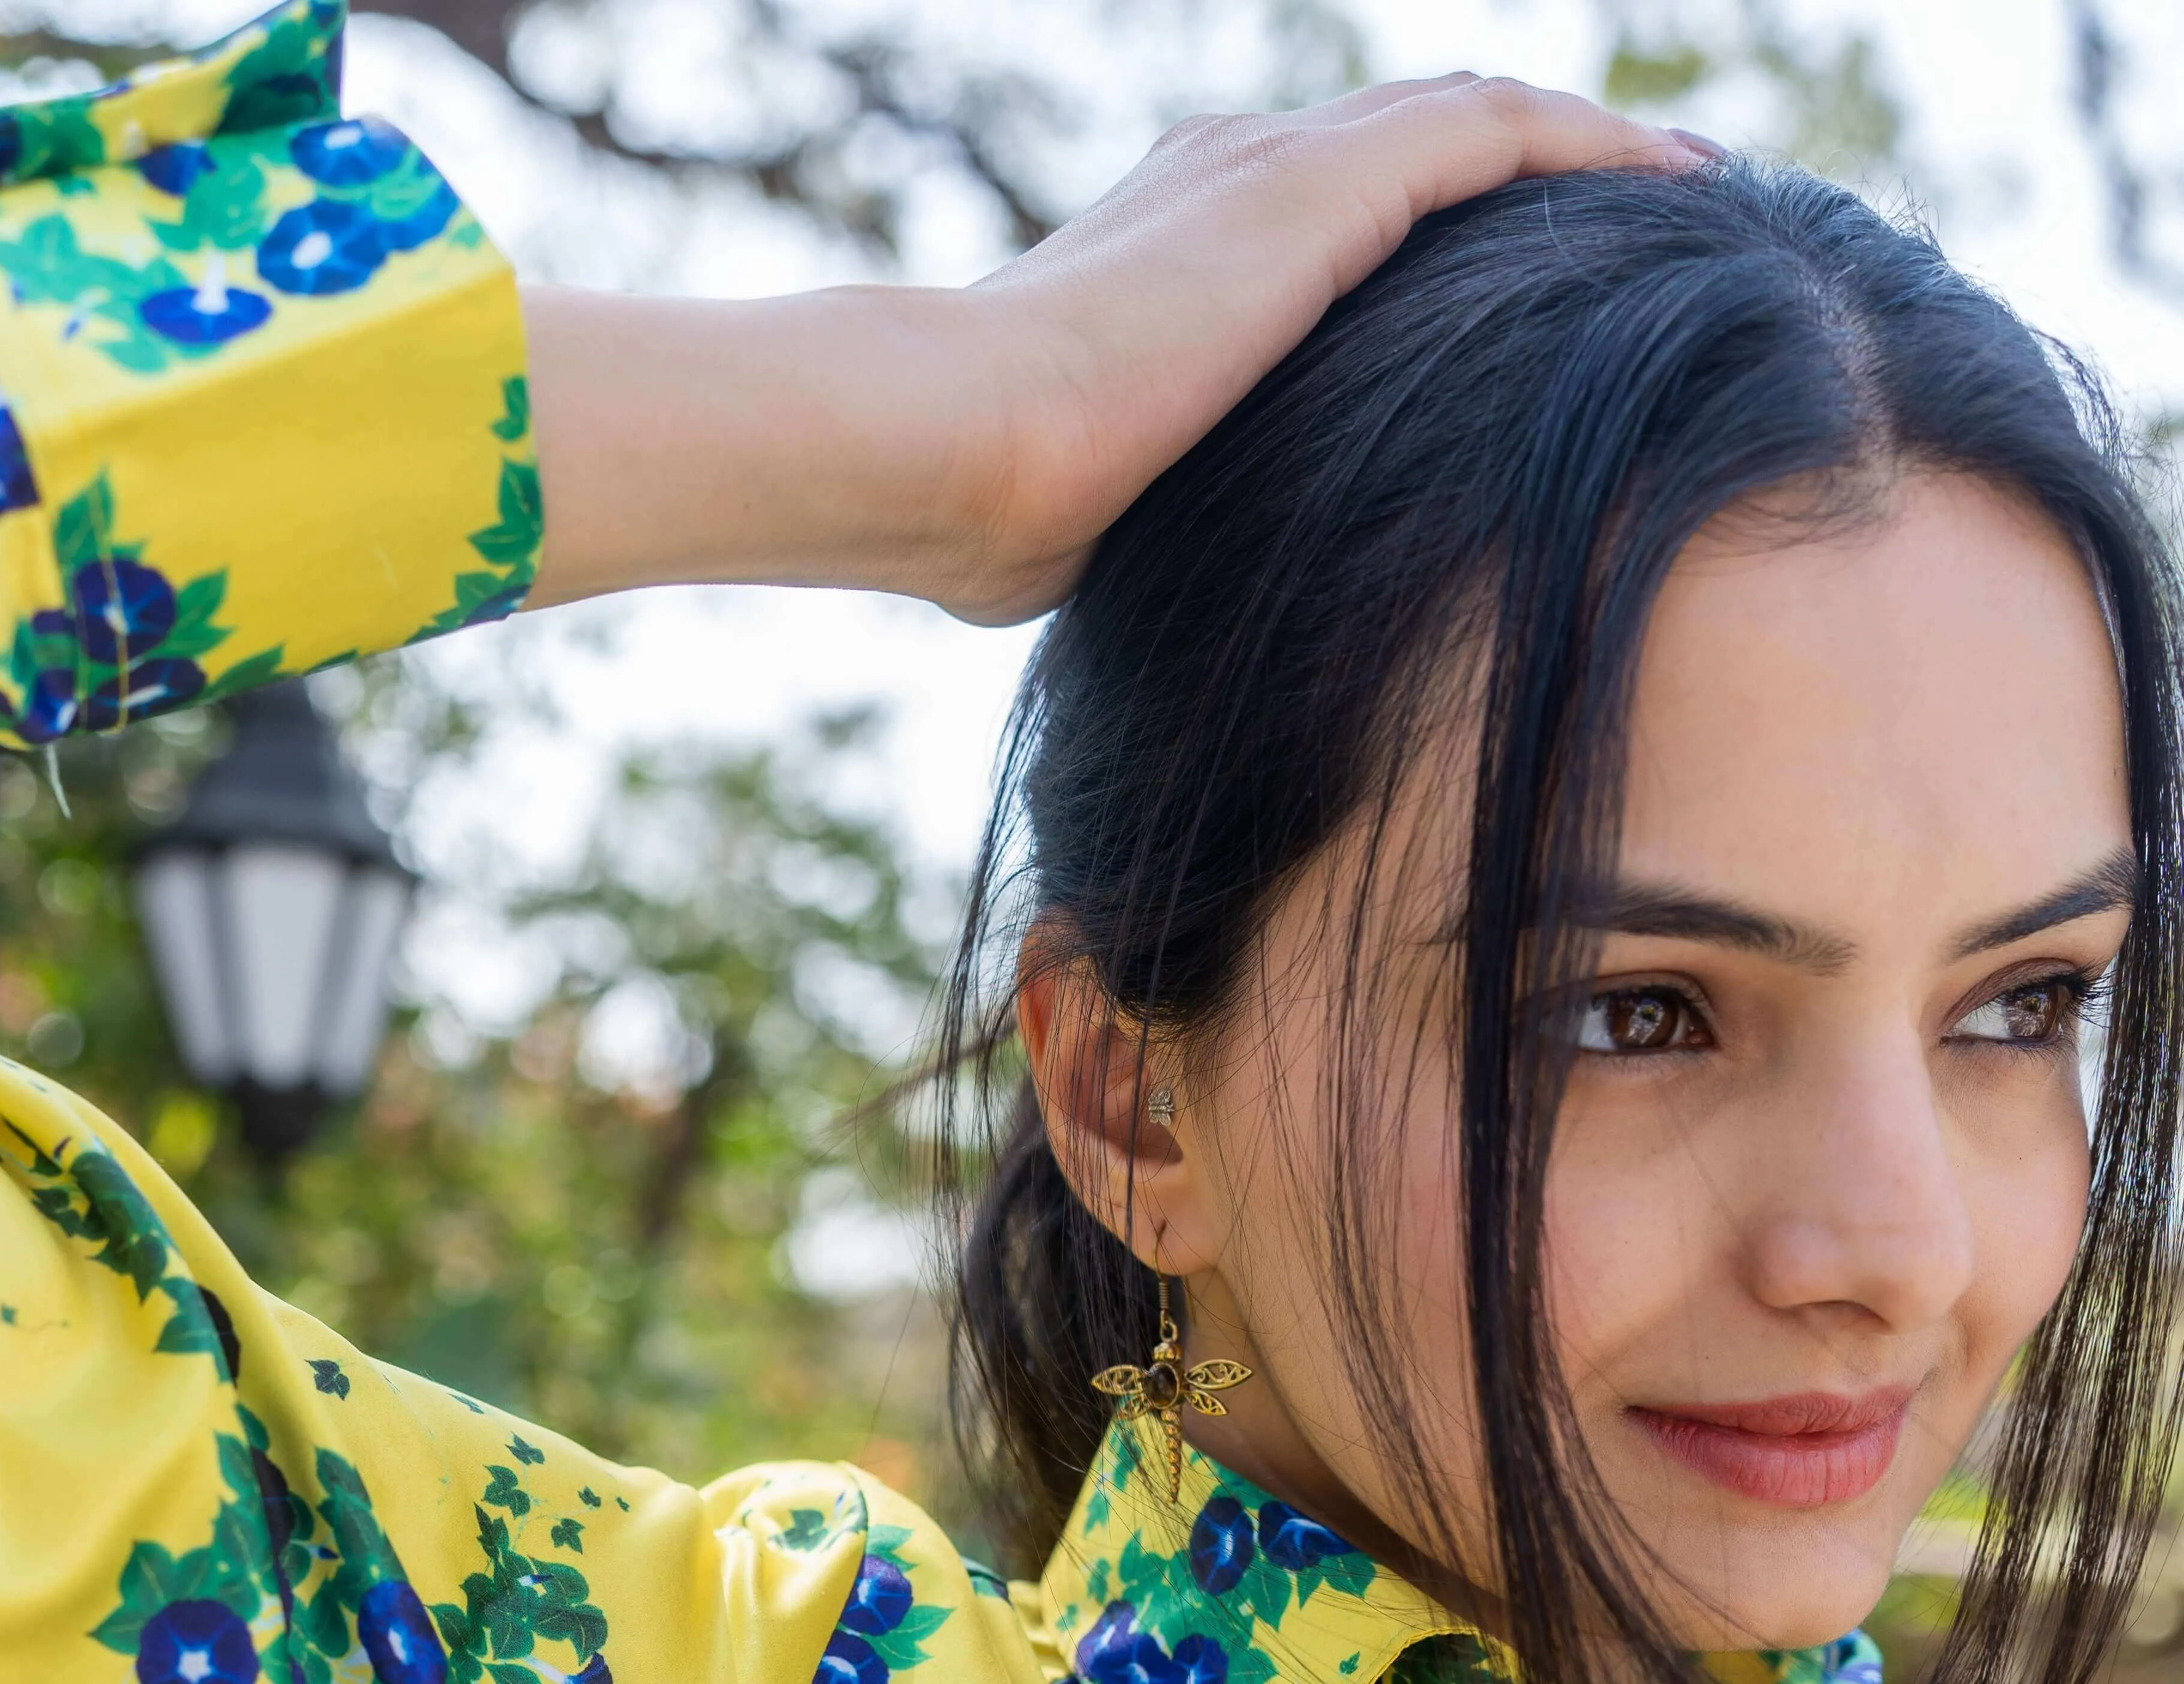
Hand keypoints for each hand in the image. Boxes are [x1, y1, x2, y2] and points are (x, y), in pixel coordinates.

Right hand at [931, 74, 1707, 619]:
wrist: (944, 449)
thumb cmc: (995, 519)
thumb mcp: (1108, 514)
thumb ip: (1175, 514)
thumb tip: (1206, 606)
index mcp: (1185, 241)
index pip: (1344, 207)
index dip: (1445, 233)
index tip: (1525, 294)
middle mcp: (1238, 174)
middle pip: (1425, 141)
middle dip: (1539, 170)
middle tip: (1650, 217)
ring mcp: (1277, 170)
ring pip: (1476, 119)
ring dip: (1593, 149)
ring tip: (1697, 187)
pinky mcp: (1319, 188)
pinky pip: (1498, 136)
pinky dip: (1596, 149)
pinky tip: (1687, 182)